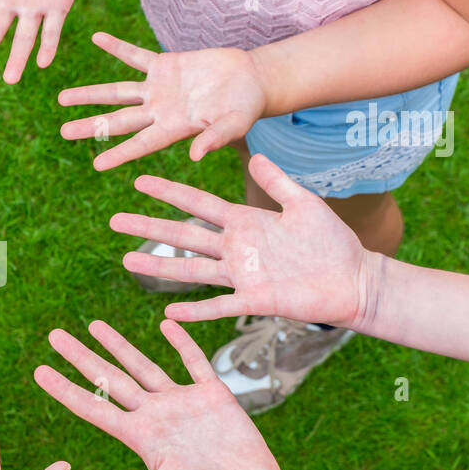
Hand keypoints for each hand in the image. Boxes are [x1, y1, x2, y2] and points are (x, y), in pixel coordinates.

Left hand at [34, 319, 285, 469]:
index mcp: (139, 437)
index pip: (93, 407)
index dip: (64, 389)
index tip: (39, 371)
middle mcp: (155, 416)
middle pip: (110, 379)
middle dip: (82, 356)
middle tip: (55, 335)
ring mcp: (182, 403)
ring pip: (144, 365)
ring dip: (119, 344)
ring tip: (94, 325)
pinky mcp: (213, 396)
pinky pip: (194, 362)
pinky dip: (181, 342)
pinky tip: (165, 323)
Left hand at [59, 33, 266, 168]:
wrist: (251, 79)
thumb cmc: (245, 107)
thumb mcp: (234, 124)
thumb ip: (215, 138)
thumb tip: (196, 156)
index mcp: (174, 129)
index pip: (141, 144)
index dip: (120, 153)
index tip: (96, 165)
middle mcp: (159, 111)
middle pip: (118, 120)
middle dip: (91, 126)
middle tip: (63, 133)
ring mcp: (158, 88)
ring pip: (117, 91)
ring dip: (90, 94)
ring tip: (62, 99)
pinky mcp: (164, 65)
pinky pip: (134, 55)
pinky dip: (116, 46)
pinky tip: (96, 37)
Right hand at [113, 154, 374, 327]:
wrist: (353, 279)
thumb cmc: (333, 242)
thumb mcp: (304, 203)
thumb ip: (278, 181)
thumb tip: (255, 155)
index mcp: (246, 222)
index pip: (199, 205)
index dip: (169, 193)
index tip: (139, 182)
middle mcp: (237, 249)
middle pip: (183, 236)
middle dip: (149, 228)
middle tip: (115, 221)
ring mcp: (243, 276)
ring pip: (192, 270)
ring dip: (159, 267)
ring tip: (128, 261)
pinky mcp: (256, 300)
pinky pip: (220, 307)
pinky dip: (196, 311)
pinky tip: (170, 314)